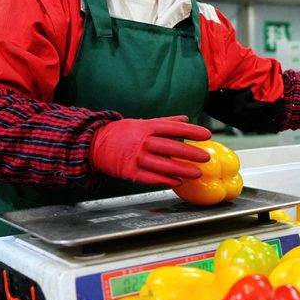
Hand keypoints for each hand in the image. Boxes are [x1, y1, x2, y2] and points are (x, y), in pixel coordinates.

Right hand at [90, 116, 212, 187]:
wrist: (93, 144)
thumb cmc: (122, 133)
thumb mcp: (142, 123)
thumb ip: (165, 122)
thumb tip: (186, 118)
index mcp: (146, 127)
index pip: (172, 127)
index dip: (191, 131)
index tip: (206, 135)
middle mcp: (141, 141)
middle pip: (169, 147)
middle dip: (189, 153)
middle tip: (205, 157)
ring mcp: (135, 157)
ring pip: (162, 164)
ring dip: (181, 169)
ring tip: (197, 173)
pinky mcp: (129, 172)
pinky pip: (149, 177)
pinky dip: (164, 180)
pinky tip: (177, 182)